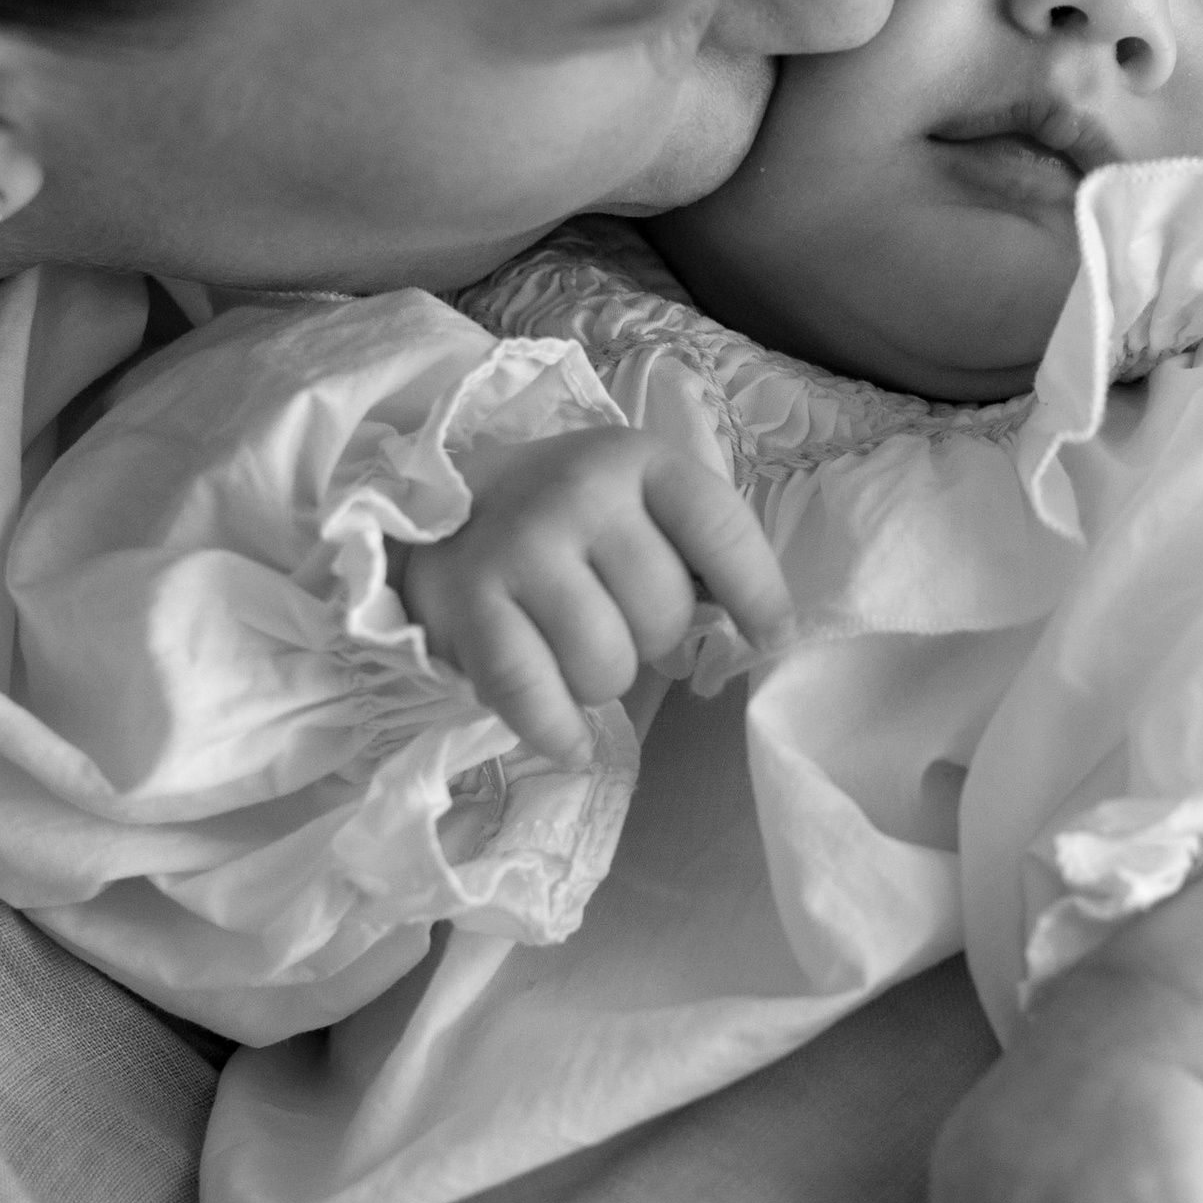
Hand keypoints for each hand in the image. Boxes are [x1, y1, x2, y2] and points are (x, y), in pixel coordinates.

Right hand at [399, 426, 790, 767]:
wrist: (433, 515)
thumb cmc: (558, 522)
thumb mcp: (630, 504)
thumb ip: (691, 551)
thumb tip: (762, 629)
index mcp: (634, 461)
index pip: (721, 530)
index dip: (758, 594)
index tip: (770, 638)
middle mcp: (579, 493)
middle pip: (663, 614)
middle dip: (649, 640)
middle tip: (610, 621)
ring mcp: (520, 545)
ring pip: (606, 663)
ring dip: (599, 683)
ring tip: (571, 654)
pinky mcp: (467, 602)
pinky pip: (533, 694)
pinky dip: (558, 730)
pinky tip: (570, 742)